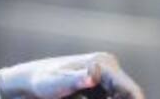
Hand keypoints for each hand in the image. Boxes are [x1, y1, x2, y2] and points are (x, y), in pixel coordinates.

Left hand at [0, 52, 143, 98]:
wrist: (28, 81)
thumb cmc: (40, 83)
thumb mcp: (56, 84)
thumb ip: (76, 80)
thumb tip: (92, 76)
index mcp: (102, 64)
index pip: (131, 91)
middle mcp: (106, 66)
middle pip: (129, 94)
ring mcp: (102, 75)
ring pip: (120, 96)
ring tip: (79, 98)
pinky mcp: (97, 84)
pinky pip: (110, 97)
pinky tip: (78, 98)